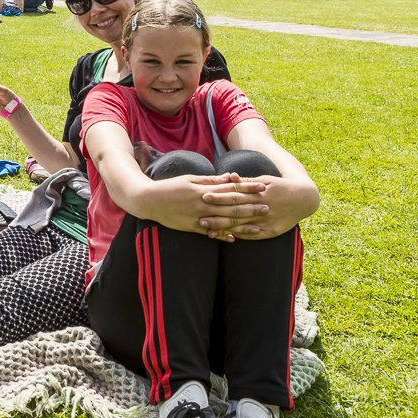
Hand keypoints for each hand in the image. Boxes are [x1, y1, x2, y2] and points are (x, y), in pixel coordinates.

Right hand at [142, 174, 268, 238]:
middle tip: (268, 207)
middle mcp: (204, 204)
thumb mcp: (190, 179)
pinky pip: (209, 232)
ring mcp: (198, 217)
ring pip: (224, 221)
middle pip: (232, 206)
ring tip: (258, 226)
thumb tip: (229, 178)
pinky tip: (233, 239)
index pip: (231, 188)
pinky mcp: (191, 227)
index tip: (263, 187)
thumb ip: (210, 180)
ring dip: (242, 224)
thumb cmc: (170, 187)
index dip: (248, 188)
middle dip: (251, 207)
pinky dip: (222, 235)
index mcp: (204, 190)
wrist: (149, 200)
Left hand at [198, 174, 312, 239]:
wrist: (304, 199)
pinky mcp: (272, 231)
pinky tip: (227, 238)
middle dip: (217, 215)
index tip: (203, 197)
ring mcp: (267, 221)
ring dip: (225, 229)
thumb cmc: (280, 187)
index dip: (218, 197)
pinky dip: (240, 236)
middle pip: (236, 212)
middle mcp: (262, 207)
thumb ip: (245, 181)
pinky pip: (254, 236)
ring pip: (243, 226)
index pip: (234, 195)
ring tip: (209, 231)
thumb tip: (229, 175)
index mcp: (258, 193)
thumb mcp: (264, 180)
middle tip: (199, 217)